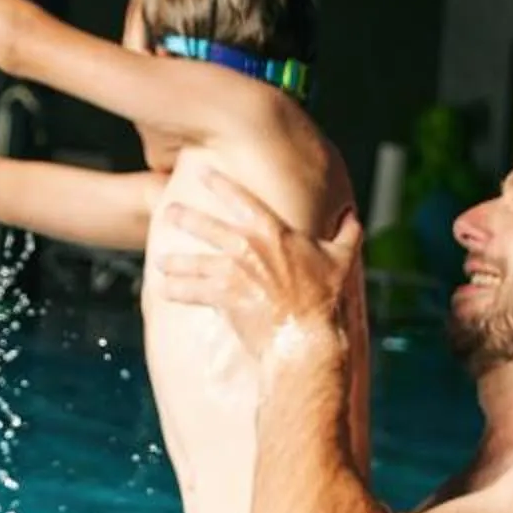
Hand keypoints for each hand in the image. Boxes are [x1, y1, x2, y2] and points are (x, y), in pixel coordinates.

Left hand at [154, 168, 362, 362]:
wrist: (308, 339)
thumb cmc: (326, 301)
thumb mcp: (342, 262)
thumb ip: (347, 235)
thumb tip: (353, 216)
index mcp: (276, 234)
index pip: (244, 202)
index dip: (222, 185)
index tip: (204, 173)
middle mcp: (250, 249)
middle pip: (209, 228)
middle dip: (187, 219)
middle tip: (169, 212)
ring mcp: (234, 274)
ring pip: (195, 262)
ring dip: (176, 261)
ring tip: (160, 260)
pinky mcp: (224, 299)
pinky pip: (192, 292)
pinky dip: (177, 290)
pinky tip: (163, 289)